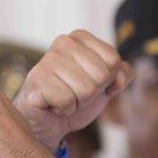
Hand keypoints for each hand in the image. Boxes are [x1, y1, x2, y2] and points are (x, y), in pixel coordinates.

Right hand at [13, 30, 132, 149]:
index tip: (90, 82)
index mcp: (81, 37)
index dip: (108, 80)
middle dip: (93, 93)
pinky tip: (54, 104)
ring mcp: (48, 59)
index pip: (114, 60)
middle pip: (102, 75)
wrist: (49, 120)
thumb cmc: (76, 97)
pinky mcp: (37, 80)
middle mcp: (64, 42)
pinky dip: (65, 109)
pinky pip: (68, 101)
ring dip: (79, 102)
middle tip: (76, 93)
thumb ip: (120, 74)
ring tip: (65, 98)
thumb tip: (120, 76)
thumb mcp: (106, 84)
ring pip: (87, 90)